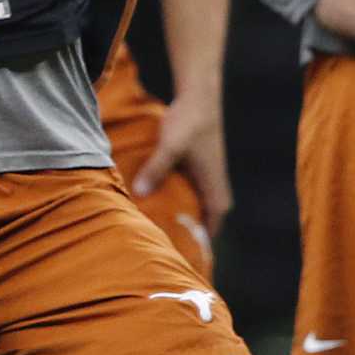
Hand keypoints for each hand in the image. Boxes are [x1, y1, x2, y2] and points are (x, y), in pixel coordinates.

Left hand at [132, 90, 231, 240]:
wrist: (198, 96)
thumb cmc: (188, 123)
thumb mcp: (169, 147)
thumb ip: (155, 170)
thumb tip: (140, 194)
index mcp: (213, 187)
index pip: (212, 225)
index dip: (200, 242)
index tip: (185, 257)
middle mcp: (214, 185)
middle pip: (205, 218)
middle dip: (189, 232)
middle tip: (167, 246)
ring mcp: (207, 175)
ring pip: (198, 204)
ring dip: (184, 215)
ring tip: (161, 229)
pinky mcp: (199, 166)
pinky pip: (191, 191)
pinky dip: (179, 199)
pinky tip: (159, 201)